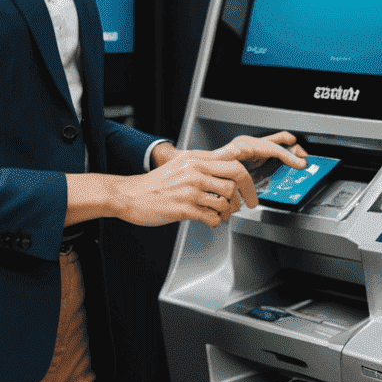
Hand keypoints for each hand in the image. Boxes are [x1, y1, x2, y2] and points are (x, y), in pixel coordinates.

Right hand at [111, 150, 262, 228]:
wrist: (130, 195)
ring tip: (221, 214)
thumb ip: (204, 164)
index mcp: (196, 159)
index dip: (247, 178)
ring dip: (228, 211)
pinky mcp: (184, 208)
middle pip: (235, 180)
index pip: (233, 162)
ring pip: (225, 201)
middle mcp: (195, 171)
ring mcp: (190, 190)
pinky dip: (214, 222)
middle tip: (248, 205)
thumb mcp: (181, 164)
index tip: (251, 190)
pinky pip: (212, 217)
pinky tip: (208, 220)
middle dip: (246, 195)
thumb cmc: (155, 183)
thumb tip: (229, 165)